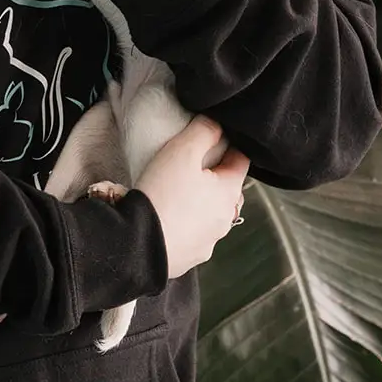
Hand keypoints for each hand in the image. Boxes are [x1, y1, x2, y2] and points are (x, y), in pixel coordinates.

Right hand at [134, 116, 248, 278]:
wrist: (139, 245)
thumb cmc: (164, 193)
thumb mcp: (182, 151)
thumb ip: (204, 131)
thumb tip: (218, 123)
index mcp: (230, 192)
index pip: (242, 160)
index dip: (229, 145)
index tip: (213, 137)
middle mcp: (226, 219)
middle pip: (229, 189)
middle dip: (217, 175)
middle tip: (194, 164)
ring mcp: (209, 242)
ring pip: (213, 214)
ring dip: (203, 202)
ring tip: (179, 192)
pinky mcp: (191, 257)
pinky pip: (194, 234)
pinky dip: (187, 224)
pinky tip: (170, 217)